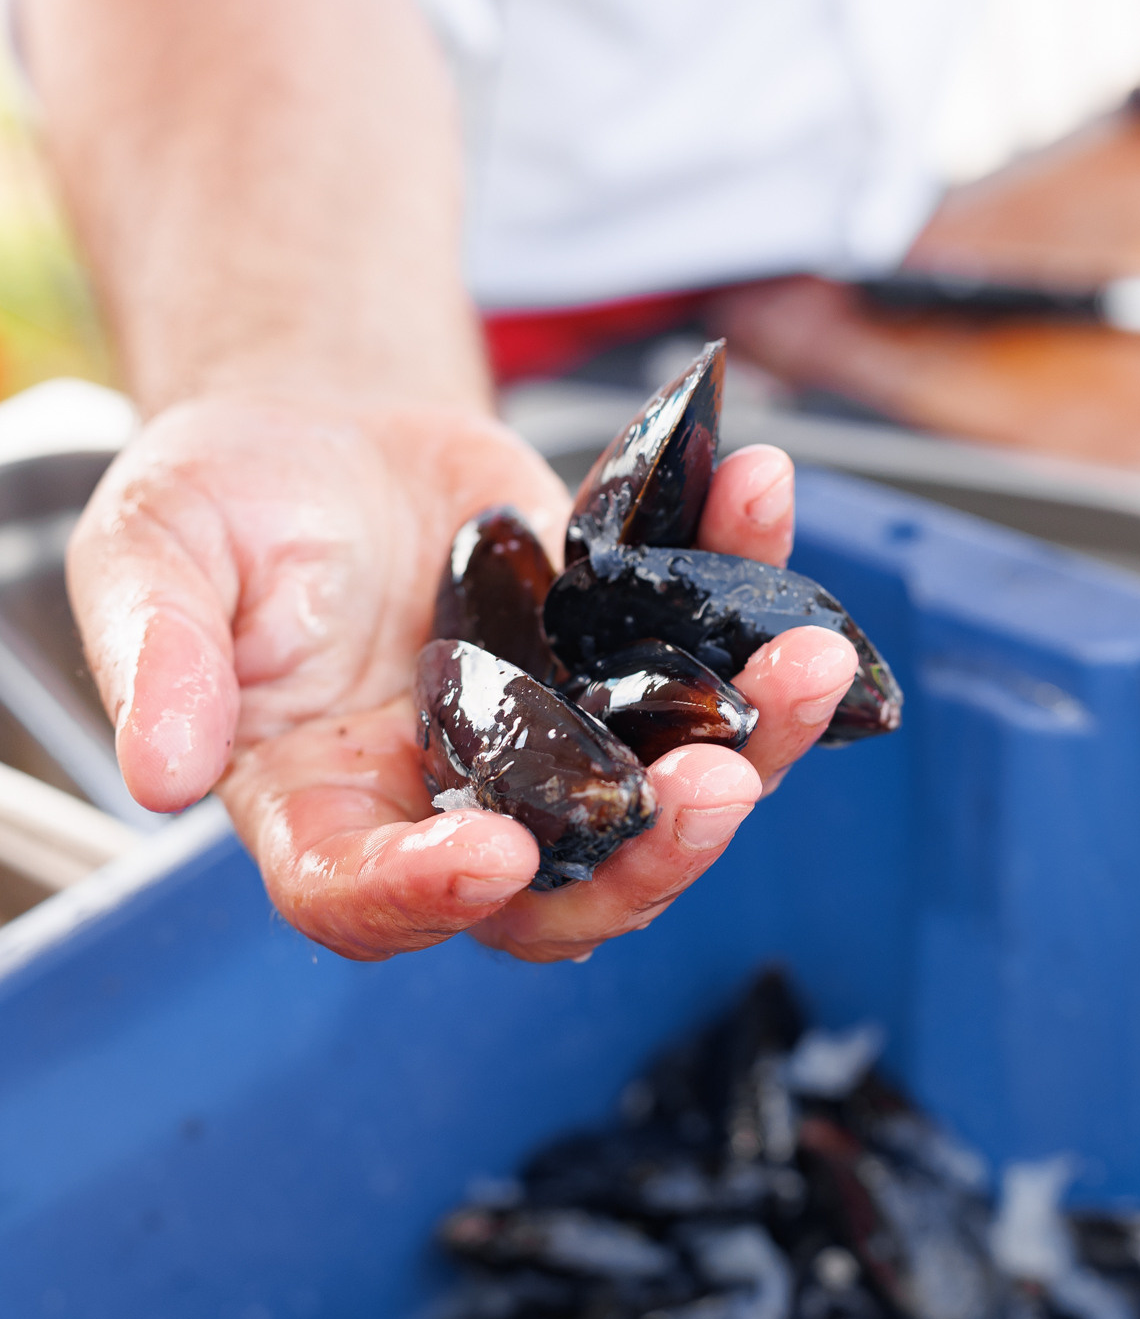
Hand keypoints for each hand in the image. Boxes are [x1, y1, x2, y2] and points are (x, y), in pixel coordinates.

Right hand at [68, 391, 857, 961]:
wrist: (322, 424)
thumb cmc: (224, 502)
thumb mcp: (154, 553)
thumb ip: (159, 658)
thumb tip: (164, 775)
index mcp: (320, 805)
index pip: (363, 894)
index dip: (426, 894)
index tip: (495, 851)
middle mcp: (450, 800)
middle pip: (562, 887)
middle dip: (652, 854)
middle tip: (719, 785)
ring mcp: (552, 739)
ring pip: (666, 791)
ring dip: (754, 743)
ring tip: (807, 658)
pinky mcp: (617, 660)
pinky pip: (699, 651)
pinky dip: (743, 579)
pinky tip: (759, 491)